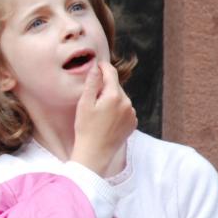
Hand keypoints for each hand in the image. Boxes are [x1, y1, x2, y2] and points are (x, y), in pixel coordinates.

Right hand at [71, 62, 135, 176]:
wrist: (95, 153)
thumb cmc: (86, 129)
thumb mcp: (84, 104)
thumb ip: (92, 83)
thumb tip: (97, 67)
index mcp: (114, 96)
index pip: (111, 73)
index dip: (103, 67)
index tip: (97, 65)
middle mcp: (127, 103)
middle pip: (116, 86)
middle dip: (105, 86)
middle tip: (92, 96)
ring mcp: (132, 114)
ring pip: (121, 98)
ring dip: (111, 99)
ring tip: (98, 111)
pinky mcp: (133, 123)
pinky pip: (125, 110)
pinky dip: (117, 110)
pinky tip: (106, 119)